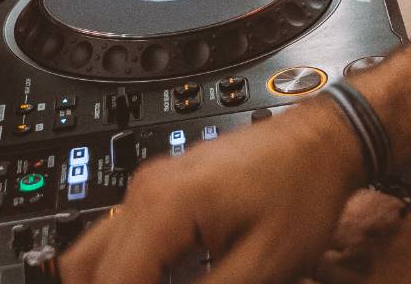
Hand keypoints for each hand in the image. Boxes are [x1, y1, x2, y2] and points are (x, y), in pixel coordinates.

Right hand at [60, 94, 367, 283]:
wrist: (325, 141)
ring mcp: (152, 187)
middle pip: (85, 271)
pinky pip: (121, 242)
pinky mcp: (164, 193)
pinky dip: (127, 275)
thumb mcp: (260, 269)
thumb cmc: (304, 191)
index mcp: (164, 205)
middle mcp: (146, 190)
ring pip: (95, 256)